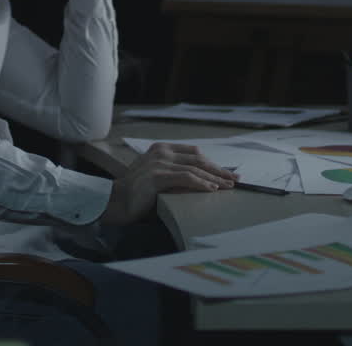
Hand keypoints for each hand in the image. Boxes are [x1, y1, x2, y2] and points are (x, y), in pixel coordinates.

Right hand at [99, 143, 235, 225]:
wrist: (116, 201)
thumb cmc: (137, 193)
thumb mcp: (159, 177)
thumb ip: (176, 174)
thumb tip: (205, 180)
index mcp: (161, 149)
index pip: (194, 153)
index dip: (212, 163)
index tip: (226, 173)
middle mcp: (160, 152)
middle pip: (198, 159)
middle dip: (219, 170)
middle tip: (235, 179)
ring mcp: (158, 163)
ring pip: (194, 168)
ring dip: (214, 178)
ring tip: (228, 186)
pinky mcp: (157, 176)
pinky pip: (185, 178)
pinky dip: (201, 183)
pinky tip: (212, 189)